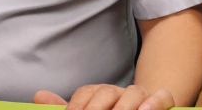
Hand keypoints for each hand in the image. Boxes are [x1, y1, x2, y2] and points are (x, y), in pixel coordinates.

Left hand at [34, 84, 175, 109]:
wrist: (145, 109)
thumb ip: (67, 109)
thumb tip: (39, 96)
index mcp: (100, 94)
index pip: (86, 94)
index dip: (77, 107)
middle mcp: (120, 92)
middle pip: (106, 92)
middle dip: (96, 109)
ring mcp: (141, 96)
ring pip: (132, 93)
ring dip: (124, 107)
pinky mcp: (162, 101)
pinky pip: (162, 96)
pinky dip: (155, 103)